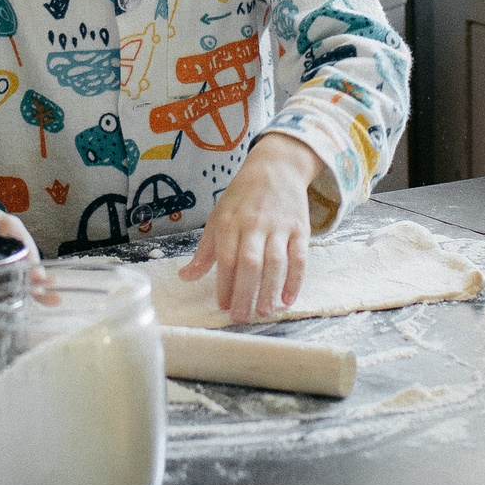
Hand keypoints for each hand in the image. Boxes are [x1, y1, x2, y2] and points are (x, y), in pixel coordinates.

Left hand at [178, 134, 322, 322]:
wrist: (276, 168)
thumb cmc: (242, 198)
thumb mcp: (218, 218)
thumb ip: (205, 251)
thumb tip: (185, 277)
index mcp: (230, 222)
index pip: (226, 258)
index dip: (224, 284)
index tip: (222, 306)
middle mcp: (254, 224)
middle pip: (250, 263)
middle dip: (245, 292)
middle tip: (241, 316)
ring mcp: (279, 227)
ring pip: (275, 262)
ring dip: (269, 289)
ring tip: (263, 311)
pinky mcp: (300, 229)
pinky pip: (299, 258)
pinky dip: (295, 280)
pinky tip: (288, 298)